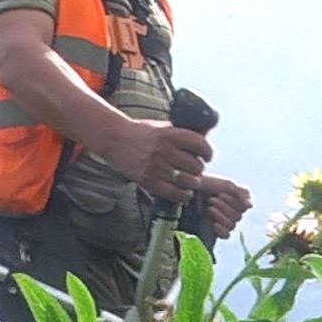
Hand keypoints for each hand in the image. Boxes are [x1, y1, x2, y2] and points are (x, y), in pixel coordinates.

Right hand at [97, 119, 211, 202]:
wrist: (114, 138)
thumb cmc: (138, 132)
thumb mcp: (161, 126)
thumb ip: (179, 133)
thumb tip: (203, 139)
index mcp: (170, 134)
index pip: (200, 145)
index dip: (207, 152)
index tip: (207, 156)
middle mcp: (164, 150)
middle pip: (195, 165)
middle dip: (198, 169)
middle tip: (195, 170)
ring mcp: (156, 167)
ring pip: (187, 181)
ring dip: (193, 183)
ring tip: (191, 182)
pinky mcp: (148, 181)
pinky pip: (174, 193)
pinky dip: (183, 195)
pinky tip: (184, 192)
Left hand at [197, 174, 251, 238]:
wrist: (189, 190)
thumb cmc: (208, 184)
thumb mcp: (226, 185)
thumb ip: (240, 193)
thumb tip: (250, 207)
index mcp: (239, 199)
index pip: (245, 207)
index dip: (233, 202)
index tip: (220, 194)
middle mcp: (234, 210)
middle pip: (238, 217)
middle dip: (224, 207)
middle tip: (211, 200)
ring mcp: (225, 220)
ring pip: (232, 225)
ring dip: (220, 216)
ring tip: (209, 207)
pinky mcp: (217, 229)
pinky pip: (227, 235)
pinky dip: (222, 230)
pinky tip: (214, 224)